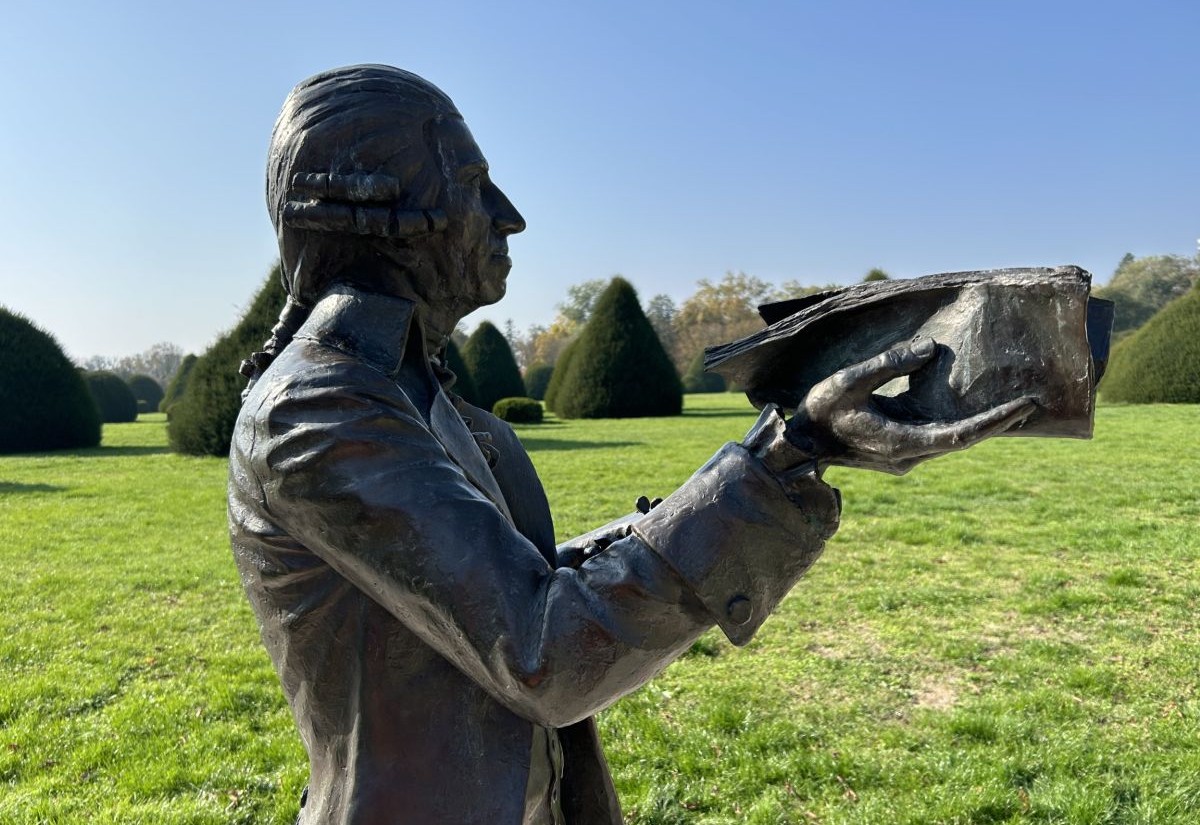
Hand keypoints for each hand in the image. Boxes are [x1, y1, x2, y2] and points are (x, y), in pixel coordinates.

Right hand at [791, 339, 1036, 474]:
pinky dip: (958, 424)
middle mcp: (910, 455)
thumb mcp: (849, 381)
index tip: (1026, 406)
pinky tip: (970, 409)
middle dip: (999, 423)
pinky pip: (937, 437)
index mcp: (902, 442)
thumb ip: (889, 363)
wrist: (797, 446)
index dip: (996, 421)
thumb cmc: (819, 413)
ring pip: (952, 441)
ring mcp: (905, 458)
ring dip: (981, 425)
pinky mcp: (899, 452)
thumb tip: (930, 349)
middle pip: (964, 440)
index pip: (962, 435)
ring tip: (1011, 406)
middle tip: (1033, 403)